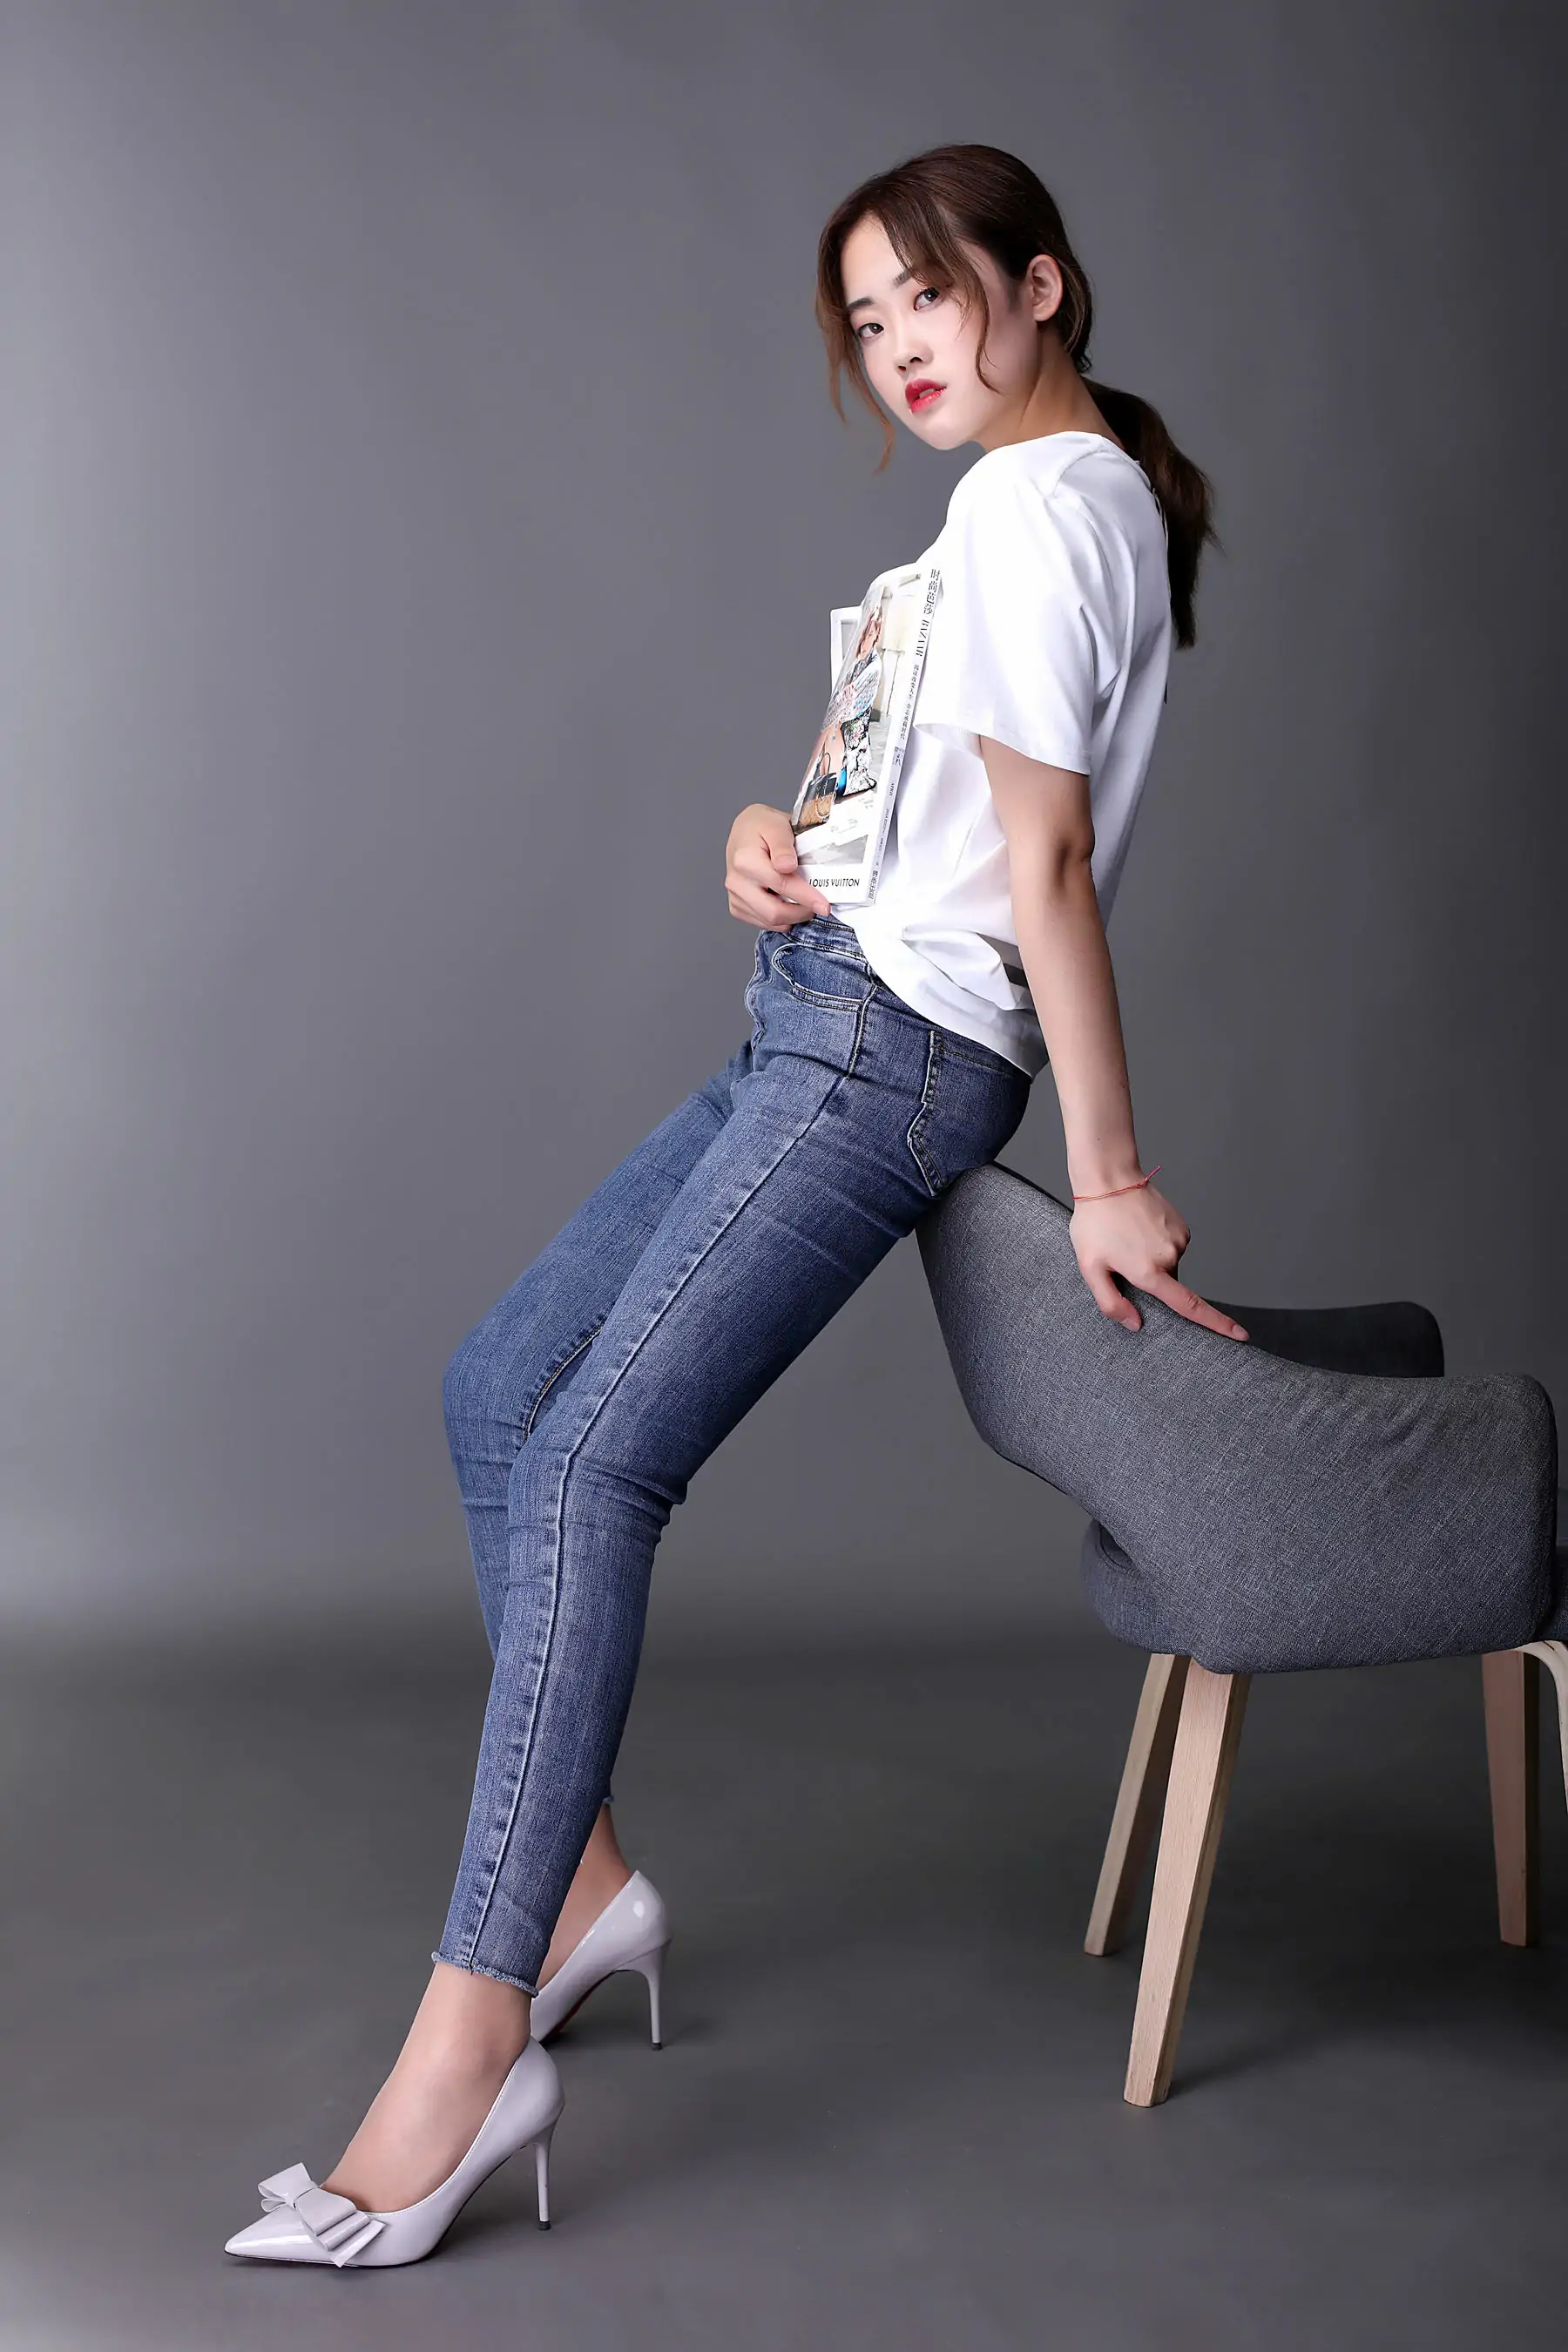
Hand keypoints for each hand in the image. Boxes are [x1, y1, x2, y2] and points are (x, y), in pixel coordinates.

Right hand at [725, 804, 831, 929]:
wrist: (745, 830)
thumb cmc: (762, 826)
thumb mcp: (777, 825)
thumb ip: (783, 846)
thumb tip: (788, 866)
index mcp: (745, 859)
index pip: (781, 885)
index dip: (806, 897)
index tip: (824, 905)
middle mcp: (736, 880)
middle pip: (773, 911)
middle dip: (801, 913)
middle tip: (819, 907)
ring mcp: (734, 895)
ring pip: (768, 921)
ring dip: (792, 917)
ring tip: (806, 905)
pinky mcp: (736, 905)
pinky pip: (761, 922)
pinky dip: (780, 920)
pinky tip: (789, 907)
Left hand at [1070, 1180, 1249, 1340]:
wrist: (1109, 1180)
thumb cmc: (1095, 1223)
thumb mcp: (1090, 1268)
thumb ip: (1111, 1302)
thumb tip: (1135, 1324)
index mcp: (1149, 1272)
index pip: (1189, 1306)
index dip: (1217, 1323)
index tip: (1240, 1335)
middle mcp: (1170, 1257)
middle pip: (1168, 1285)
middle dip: (1149, 1280)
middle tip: (1122, 1259)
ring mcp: (1179, 1240)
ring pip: (1169, 1265)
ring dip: (1152, 1260)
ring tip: (1128, 1239)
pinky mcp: (1181, 1227)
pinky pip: (1172, 1248)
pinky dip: (1158, 1246)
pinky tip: (1140, 1231)